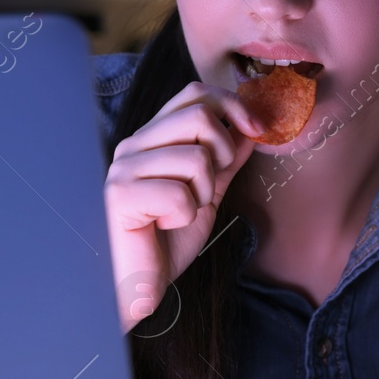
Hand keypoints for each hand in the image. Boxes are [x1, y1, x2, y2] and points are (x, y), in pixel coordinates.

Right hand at [104, 82, 262, 331]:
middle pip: (200, 116)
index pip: (194, 94)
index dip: (232, 105)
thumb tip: (250, 127)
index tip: (258, 130)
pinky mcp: (120, 195)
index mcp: (152, 139)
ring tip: (179, 213)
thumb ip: (226, 160)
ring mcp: (123, 168)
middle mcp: (134, 145)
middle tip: (208, 188)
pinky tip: (163, 226)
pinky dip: (184, 216)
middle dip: (223, 153)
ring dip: (202, 194)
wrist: (138, 284)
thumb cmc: (166, 241)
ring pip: (196, 158)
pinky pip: (180, 194)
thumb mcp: (207, 193)